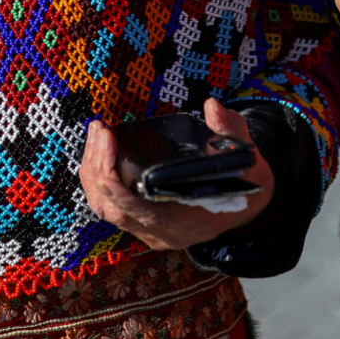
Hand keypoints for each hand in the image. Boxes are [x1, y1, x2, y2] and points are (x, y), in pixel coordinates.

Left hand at [79, 98, 272, 250]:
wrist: (246, 207)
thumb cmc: (243, 181)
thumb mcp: (245, 155)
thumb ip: (230, 130)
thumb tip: (212, 107)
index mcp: (186, 220)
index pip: (141, 210)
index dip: (117, 184)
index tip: (107, 147)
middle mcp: (162, 232)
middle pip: (113, 208)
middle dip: (98, 169)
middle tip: (100, 131)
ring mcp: (148, 230)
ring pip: (105, 208)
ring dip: (93, 173)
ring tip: (97, 135)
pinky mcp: (141, 222)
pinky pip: (109, 206)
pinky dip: (99, 179)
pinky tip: (100, 151)